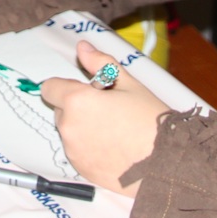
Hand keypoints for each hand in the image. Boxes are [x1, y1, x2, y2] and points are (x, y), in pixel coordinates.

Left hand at [38, 40, 164, 195]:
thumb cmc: (150, 121)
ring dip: (83, 128)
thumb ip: (101, 63)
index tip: (87, 91)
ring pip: (69, 132)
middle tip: (108, 110)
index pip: (50, 88)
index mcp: (76, 101)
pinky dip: (89, 148)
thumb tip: (82, 47)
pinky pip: (77, 152)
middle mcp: (69, 127)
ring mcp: (73, 151)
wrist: (166, 164)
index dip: (66, 86)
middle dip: (78, 107)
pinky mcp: (81, 169)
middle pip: (61, 110)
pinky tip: (114, 148)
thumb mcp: (129, 84)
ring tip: (114, 131)